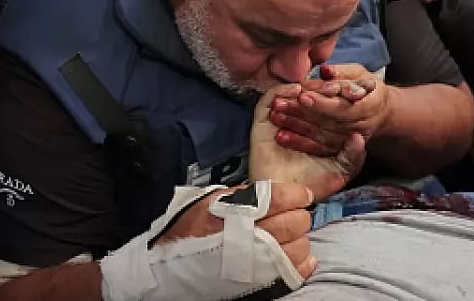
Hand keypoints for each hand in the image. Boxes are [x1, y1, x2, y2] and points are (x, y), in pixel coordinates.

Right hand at [156, 181, 317, 278]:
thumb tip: (273, 191)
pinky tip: (293, 256)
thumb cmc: (189, 231)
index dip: (297, 194)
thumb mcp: (210, 200)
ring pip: (301, 246)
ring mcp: (260, 261)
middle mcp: (252, 235)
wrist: (171, 268)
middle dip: (299, 215)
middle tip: (293, 215)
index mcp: (238, 210)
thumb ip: (242, 194)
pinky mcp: (264, 282)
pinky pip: (298, 270)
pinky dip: (302, 261)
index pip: (281, 197)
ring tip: (287, 238)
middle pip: (296, 221)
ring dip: (299, 239)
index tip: (302, 195)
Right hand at [251, 84, 365, 200]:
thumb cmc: (312, 186)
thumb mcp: (340, 171)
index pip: (328, 106)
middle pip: (310, 97)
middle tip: (341, 86)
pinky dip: (282, 91)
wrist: (285, 199)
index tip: (360, 90)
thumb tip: (360, 136)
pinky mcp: (262, 122)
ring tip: (324, 87)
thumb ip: (353, 155)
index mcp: (315, 130)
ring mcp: (278, 120)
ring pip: (291, 96)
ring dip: (307, 87)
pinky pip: (269, 100)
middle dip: (326, 89)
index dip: (342, 96)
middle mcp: (296, 122)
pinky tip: (298, 90)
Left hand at [271, 64, 390, 155]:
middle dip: (302, 113)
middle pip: (329, 121)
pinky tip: (282, 136)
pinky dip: (300, 142)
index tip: (302, 95)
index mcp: (370, 105)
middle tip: (280, 104)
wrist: (381, 111)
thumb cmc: (368, 88)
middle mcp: (362, 125)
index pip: (343, 106)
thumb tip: (325, 71)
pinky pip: (320, 148)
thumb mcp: (360, 74)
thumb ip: (343, 73)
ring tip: (276, 117)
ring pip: (322, 135)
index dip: (322, 102)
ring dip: (297, 127)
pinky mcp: (343, 149)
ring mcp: (352, 139)